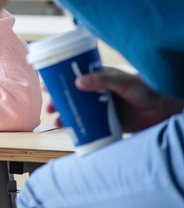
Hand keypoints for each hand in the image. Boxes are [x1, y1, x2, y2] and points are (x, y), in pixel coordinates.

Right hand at [45, 66, 183, 132]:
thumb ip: (102, 79)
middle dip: (57, 101)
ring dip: (65, 115)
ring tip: (58, 122)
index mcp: (97, 78)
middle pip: (70, 96)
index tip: (45, 85)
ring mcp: (100, 107)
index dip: (57, 80)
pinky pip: (88, 124)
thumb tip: (79, 81)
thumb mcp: (122, 82)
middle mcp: (96, 92)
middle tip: (50, 108)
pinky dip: (78, 128)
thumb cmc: (144, 90)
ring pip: (77, 111)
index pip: (72, 76)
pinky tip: (71, 131)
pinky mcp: (106, 122)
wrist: (162, 111)